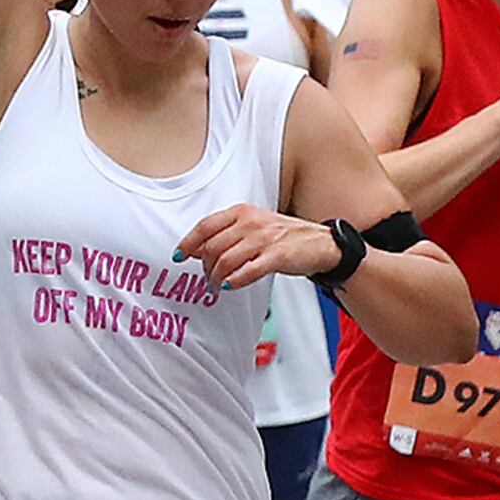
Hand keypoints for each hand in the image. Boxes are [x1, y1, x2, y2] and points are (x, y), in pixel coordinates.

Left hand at [179, 202, 340, 286]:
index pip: (205, 226)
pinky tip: (230, 286)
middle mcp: (251, 222)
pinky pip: (249, 270)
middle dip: (205, 267)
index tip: (178, 256)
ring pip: (227, 260)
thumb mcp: (252, 226)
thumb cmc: (283, 236)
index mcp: (241, 212)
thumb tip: (192, 249)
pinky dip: (235, 280)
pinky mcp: (278, 256)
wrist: (322, 243)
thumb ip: (225, 234)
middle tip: (207, 279)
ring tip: (217, 286)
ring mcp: (264, 238)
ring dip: (217, 278)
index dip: (188, 242)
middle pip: (213, 247)